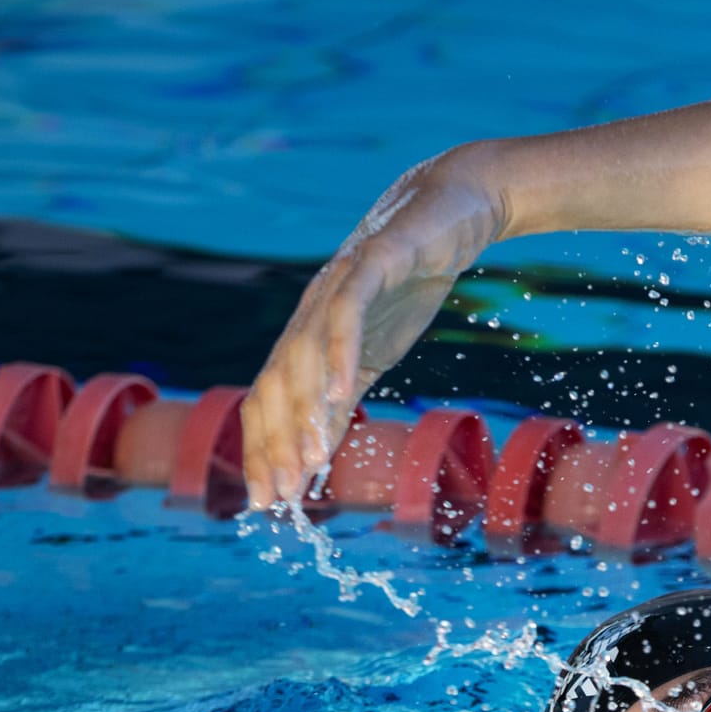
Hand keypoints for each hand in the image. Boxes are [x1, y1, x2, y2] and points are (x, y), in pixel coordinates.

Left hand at [241, 146, 504, 505]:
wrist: (447, 210)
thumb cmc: (409, 284)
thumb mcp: (375, 351)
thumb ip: (344, 394)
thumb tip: (319, 449)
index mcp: (306, 340)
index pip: (271, 403)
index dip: (263, 452)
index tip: (266, 502)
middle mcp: (307, 316)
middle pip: (276, 387)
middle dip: (273, 445)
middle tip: (279, 495)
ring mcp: (334, 289)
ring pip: (305, 357)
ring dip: (304, 412)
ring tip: (308, 459)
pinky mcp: (370, 265)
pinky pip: (346, 314)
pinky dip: (340, 353)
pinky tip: (343, 392)